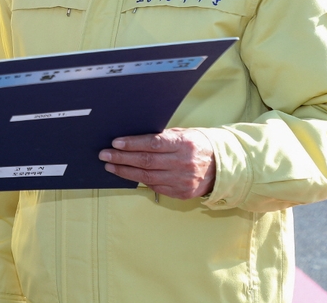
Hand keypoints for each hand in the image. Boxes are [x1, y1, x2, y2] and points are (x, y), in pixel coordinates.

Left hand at [98, 127, 215, 199]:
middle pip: (146, 162)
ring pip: (147, 177)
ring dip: (125, 171)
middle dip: (122, 158)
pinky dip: (139, 181)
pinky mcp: (181, 193)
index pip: (153, 144)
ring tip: (110, 165)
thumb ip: (161, 137)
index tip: (115, 142)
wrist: (222, 166)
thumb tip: (133, 138)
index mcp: (184, 144)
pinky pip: (155, 187)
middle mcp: (183, 163)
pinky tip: (127, 174)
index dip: (132, 144)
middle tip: (105, 154)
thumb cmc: (197, 145)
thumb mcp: (183, 134)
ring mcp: (182, 181)